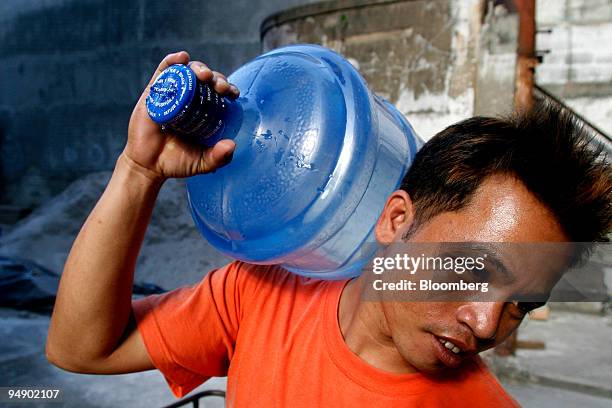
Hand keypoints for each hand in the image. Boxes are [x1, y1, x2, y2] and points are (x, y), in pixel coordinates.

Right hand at [123, 51, 239, 180]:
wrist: (148, 165)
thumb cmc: (177, 162)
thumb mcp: (202, 163)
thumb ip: (218, 158)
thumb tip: (231, 145)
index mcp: (205, 112)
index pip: (219, 94)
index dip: (228, 89)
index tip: (232, 94)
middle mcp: (191, 99)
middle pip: (207, 80)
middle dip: (216, 79)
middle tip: (219, 87)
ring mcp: (173, 93)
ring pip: (188, 72)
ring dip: (199, 68)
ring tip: (204, 75)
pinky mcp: (154, 92)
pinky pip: (164, 71)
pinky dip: (173, 61)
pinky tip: (182, 58)